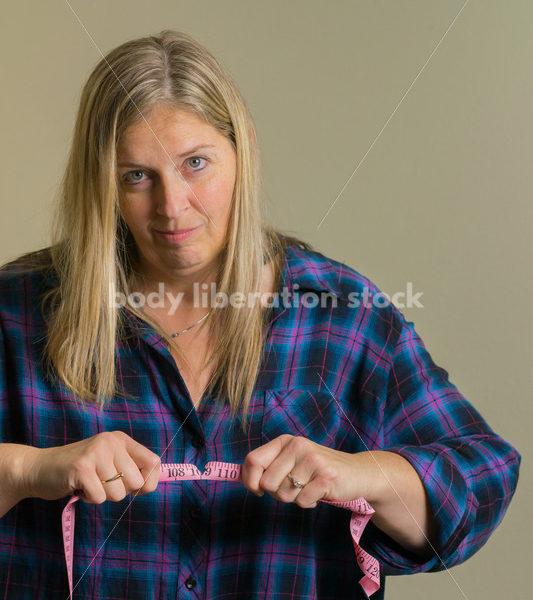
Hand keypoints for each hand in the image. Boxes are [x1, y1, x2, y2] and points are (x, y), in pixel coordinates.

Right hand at [20, 431, 160, 503]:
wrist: (40, 468)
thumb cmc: (80, 471)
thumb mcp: (109, 462)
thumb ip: (130, 470)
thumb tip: (152, 484)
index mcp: (121, 440)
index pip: (153, 461)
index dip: (150, 481)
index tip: (137, 490)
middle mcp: (111, 441)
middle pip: (137, 482)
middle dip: (121, 491)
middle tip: (103, 484)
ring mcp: (96, 453)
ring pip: (118, 493)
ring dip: (103, 496)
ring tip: (90, 484)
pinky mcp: (81, 468)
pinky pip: (99, 497)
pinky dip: (90, 499)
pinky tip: (79, 487)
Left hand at [241, 434, 370, 507]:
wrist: (357, 472)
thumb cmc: (317, 470)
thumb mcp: (292, 460)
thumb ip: (269, 466)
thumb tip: (242, 478)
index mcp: (285, 441)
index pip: (253, 460)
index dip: (249, 480)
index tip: (257, 490)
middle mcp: (297, 446)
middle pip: (267, 483)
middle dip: (277, 493)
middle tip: (294, 487)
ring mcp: (312, 460)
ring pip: (284, 494)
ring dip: (295, 498)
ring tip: (309, 488)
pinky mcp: (326, 476)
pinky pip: (302, 502)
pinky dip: (309, 503)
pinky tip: (320, 492)